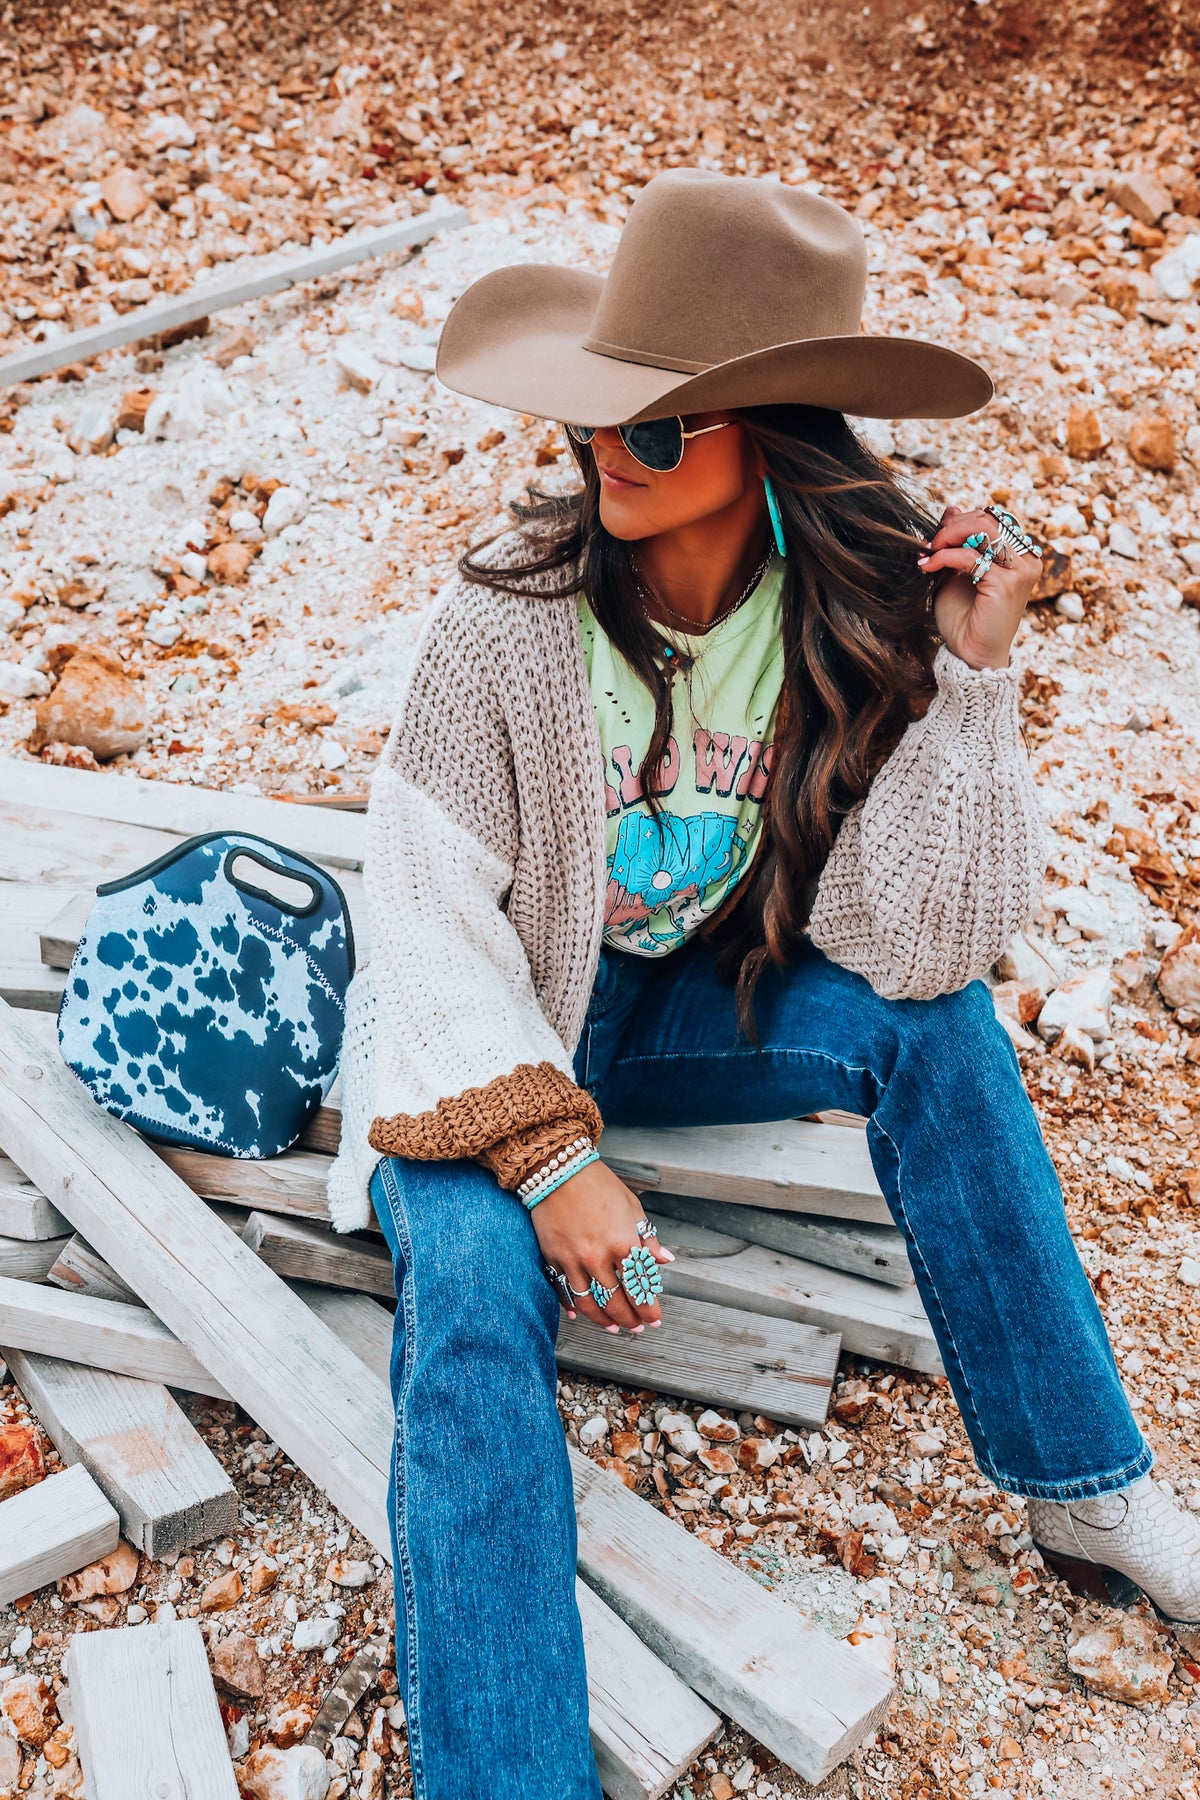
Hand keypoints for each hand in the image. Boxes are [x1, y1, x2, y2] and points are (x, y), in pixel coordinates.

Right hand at [529, 1158, 673, 1334]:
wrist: (559, 1170)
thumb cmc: (599, 1185)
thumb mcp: (632, 1208)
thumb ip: (647, 1238)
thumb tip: (664, 1260)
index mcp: (623, 1243)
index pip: (641, 1286)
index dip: (649, 1308)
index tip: (655, 1319)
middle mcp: (599, 1256)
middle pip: (617, 1301)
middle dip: (630, 1319)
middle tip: (637, 1328)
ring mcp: (574, 1260)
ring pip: (591, 1304)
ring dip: (604, 1321)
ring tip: (615, 1328)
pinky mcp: (554, 1258)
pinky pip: (564, 1291)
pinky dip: (572, 1307)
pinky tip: (579, 1316)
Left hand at [917, 504, 1040, 671]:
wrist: (971, 654)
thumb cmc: (965, 618)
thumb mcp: (955, 572)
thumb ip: (956, 543)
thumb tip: (951, 508)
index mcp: (1018, 555)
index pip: (991, 519)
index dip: (960, 521)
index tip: (936, 537)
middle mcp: (1026, 560)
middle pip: (988, 518)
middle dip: (953, 526)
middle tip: (930, 543)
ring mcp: (1021, 570)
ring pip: (984, 528)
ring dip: (950, 536)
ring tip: (930, 551)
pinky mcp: (1008, 583)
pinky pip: (971, 556)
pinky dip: (945, 556)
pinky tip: (928, 566)